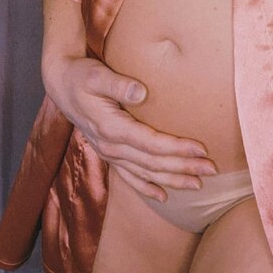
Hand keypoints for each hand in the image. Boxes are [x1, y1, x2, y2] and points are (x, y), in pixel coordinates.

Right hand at [44, 55, 217, 201]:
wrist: (61, 84)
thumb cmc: (81, 76)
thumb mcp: (96, 75)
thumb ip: (118, 84)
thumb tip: (141, 92)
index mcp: (111, 128)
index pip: (151, 143)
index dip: (177, 148)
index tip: (201, 149)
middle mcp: (111, 146)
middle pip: (153, 162)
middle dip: (183, 167)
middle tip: (211, 169)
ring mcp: (109, 153)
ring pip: (145, 173)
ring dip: (172, 179)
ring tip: (198, 183)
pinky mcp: (109, 153)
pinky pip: (130, 176)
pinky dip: (147, 188)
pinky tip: (164, 197)